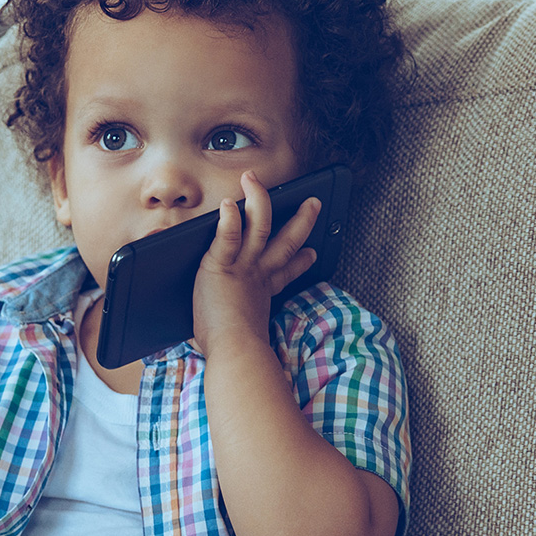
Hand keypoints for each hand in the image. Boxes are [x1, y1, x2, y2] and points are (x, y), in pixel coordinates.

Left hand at [192, 171, 319, 356]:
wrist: (234, 355)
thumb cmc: (233, 352)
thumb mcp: (240, 336)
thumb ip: (238, 330)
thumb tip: (233, 348)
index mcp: (263, 293)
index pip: (285, 272)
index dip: (300, 263)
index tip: (311, 255)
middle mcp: (257, 276)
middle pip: (285, 242)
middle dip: (301, 221)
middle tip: (314, 203)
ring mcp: (243, 268)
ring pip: (258, 227)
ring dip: (260, 201)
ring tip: (254, 180)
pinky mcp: (221, 267)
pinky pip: (228, 237)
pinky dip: (230, 219)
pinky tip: (229, 204)